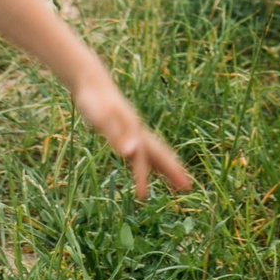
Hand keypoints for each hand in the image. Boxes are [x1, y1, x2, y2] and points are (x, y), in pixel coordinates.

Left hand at [74, 76, 194, 199]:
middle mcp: (138, 131)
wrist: (91, 82)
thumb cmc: (94, 100)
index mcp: (134, 130)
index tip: (142, 197)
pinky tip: (150, 170)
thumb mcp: (101, 118)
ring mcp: (133, 131)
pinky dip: (150, 163)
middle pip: (160, 154)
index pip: (141, 158)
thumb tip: (130, 153)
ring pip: (154, 153)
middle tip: (188, 187)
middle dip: (173, 171)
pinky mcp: (125, 132)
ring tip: (177, 184)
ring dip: (166, 168)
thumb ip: (115, 135)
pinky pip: (142, 152)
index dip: (141, 177)